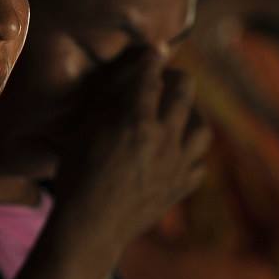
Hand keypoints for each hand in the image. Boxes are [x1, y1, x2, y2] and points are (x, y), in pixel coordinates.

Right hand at [48, 46, 211, 261]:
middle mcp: (164, 137)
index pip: (151, 76)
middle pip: (185, 92)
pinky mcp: (181, 187)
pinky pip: (199, 165)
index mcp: (136, 119)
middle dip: (177, 78)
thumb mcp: (81, 133)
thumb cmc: (76, 176)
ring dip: (192, 116)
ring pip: (203, 128)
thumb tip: (122, 83)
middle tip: (167, 78)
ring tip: (179, 116)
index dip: (152, 59)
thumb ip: (105, 105)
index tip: (154, 51)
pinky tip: (177, 154)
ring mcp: (177, 164)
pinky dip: (191, 156)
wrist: (91, 227)